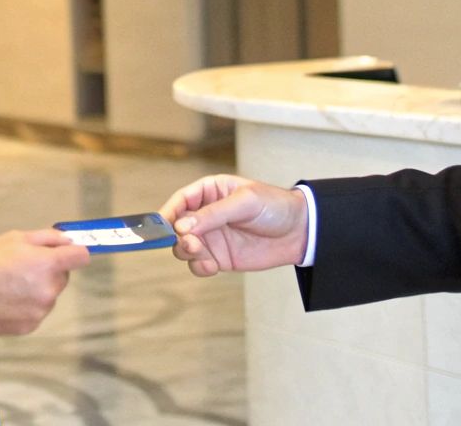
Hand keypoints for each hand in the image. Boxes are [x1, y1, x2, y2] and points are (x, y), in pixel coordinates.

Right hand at [0, 229, 90, 335]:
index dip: (73, 252)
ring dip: (35, 289)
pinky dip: (25, 306)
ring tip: (6, 284)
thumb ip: (47, 238)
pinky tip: (4, 299)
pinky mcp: (29, 326)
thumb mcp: (13, 238)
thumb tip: (68, 240)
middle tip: (19, 267)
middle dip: (48, 270)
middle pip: (63, 276)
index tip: (65, 253)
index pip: (81, 257)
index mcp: (47, 264)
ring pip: (48, 295)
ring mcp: (40, 311)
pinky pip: (35, 311)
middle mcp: (48, 289)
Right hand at [159, 174, 307, 277]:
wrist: (299, 232)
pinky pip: (199, 265)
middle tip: (191, 243)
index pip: (180, 200)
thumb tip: (182, 226)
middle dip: (178, 236)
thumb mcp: (245, 202)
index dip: (168, 212)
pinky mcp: (220, 257)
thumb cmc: (274, 206)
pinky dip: (200, 268)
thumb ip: (213, 214)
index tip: (162, 226)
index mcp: (209, 192)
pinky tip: (212, 267)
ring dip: (187, 253)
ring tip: (201, 253)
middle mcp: (205, 215)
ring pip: (184, 248)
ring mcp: (211, 238)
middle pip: (177, 227)